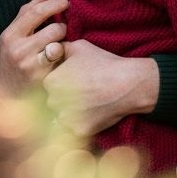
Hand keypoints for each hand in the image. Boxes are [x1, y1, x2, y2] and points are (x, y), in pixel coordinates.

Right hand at [0, 0, 67, 98]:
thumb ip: (28, 12)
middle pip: (52, 29)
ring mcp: (29, 65)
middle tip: (62, 29)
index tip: (65, 1)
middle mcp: (18, 49)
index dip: (54, 4)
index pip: (35, 12)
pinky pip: (60, 62)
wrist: (6, 94)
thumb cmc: (12, 59)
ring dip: (63, 43)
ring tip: (58, 45)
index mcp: (9, 35)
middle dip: (62, 27)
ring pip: (59, 46)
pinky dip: (62, 58)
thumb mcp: (13, 35)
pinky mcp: (40, 79)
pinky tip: (58, 60)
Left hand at [43, 40, 159, 136]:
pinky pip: (74, 129)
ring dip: (69, 113)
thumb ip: (59, 48)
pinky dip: (81, 124)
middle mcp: (54, 101)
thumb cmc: (103, 62)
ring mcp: (67, 118)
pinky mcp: (80, 130)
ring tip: (86, 104)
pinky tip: (92, 114)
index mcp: (51, 82)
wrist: (129, 84)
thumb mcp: (78, 47)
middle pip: (51, 101)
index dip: (59, 82)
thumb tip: (50, 49)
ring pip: (60, 117)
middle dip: (62, 98)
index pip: (47, 84)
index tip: (72, 80)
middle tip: (81, 93)